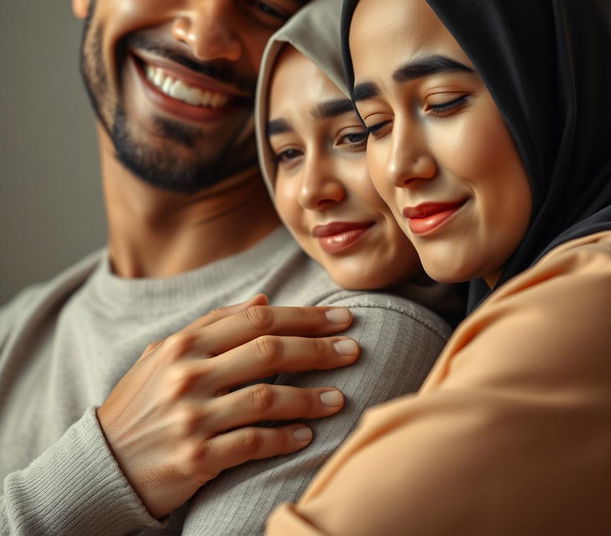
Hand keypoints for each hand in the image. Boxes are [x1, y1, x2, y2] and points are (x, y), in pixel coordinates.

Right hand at [97, 294, 357, 517]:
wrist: (104, 461)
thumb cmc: (143, 400)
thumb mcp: (167, 352)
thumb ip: (213, 323)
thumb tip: (263, 300)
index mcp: (185, 343)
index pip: (257, 319)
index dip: (304, 316)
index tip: (340, 317)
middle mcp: (188, 375)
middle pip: (269, 351)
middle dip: (318, 348)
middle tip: (353, 349)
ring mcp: (192, 417)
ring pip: (268, 399)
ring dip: (311, 398)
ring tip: (341, 398)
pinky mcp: (197, 458)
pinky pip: (253, 444)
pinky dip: (285, 439)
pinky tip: (307, 435)